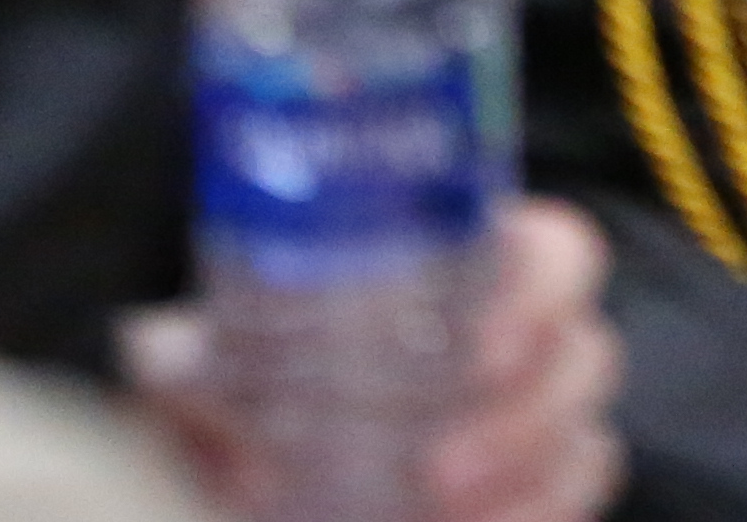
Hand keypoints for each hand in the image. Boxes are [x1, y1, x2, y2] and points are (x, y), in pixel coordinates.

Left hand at [126, 202, 621, 521]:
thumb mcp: (212, 372)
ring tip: (443, 512)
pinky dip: (540, 517)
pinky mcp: (533, 492)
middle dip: (527, 413)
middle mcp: (520, 345)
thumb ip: (189, 363)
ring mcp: (535, 427)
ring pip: (588, 441)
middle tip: (437, 465)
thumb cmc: (247, 394)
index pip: (555, 252)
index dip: (542, 288)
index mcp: (470, 271)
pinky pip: (572, 502)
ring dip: (530, 478)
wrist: (247, 473)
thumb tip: (158, 353)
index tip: (480, 342)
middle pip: (585, 354)